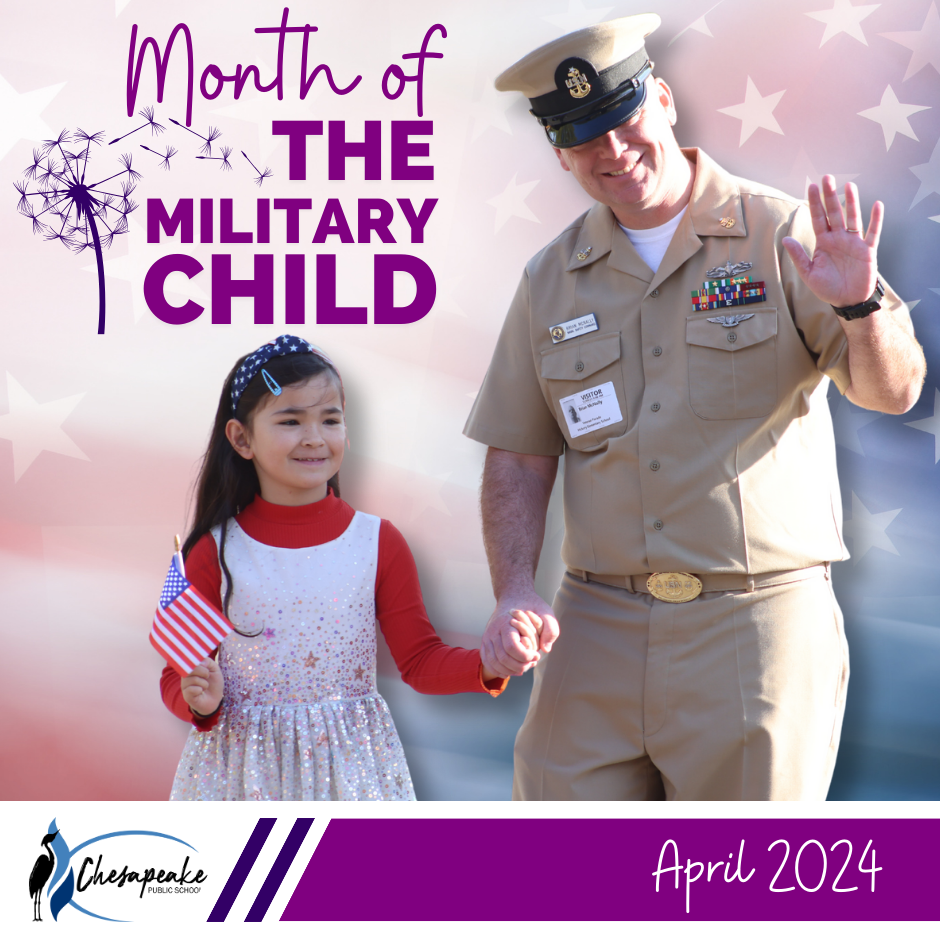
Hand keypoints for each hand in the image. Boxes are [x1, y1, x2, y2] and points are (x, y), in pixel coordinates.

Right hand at [181, 658, 223, 715]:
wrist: (216, 699)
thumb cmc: (214, 683)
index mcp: (192, 668)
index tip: (205, 665)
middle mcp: (186, 676)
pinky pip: (191, 689)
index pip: (189, 660)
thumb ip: (209, 662)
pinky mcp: (186, 695)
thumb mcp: (215, 670)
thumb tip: (202, 662)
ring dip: (203, 683)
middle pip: (190, 669)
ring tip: (205, 686)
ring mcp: (185, 686)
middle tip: (207, 676)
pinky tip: (201, 692)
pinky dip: (200, 690)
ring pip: (192, 679)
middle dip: (203, 671)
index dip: (198, 661)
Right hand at [481, 593, 560, 677]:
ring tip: (523, 668)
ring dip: (510, 670)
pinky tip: (509, 672)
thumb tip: (546, 649)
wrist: (513, 596)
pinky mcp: (485, 642)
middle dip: (520, 665)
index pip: (511, 647)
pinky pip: (487, 661)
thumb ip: (550, 628)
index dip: (525, 657)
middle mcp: (493, 630)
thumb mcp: (545, 611)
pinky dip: (497, 670)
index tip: (536, 655)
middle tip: (532, 662)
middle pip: (502, 658)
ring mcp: (487, 636)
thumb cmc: (530, 605)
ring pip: (494, 662)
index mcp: (505, 622)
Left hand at [782, 176, 880, 308]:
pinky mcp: (867, 250)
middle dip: (830, 196)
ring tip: (849, 185)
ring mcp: (854, 243)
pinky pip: (873, 232)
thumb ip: (798, 257)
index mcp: (823, 243)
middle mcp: (838, 239)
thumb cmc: (828, 288)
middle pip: (834, 213)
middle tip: (827, 177)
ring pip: (852, 218)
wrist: (848, 300)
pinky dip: (876, 220)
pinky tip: (876, 205)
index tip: (811, 186)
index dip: (815, 203)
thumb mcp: (809, 274)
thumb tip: (786, 239)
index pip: (818, 218)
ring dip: (851, 202)